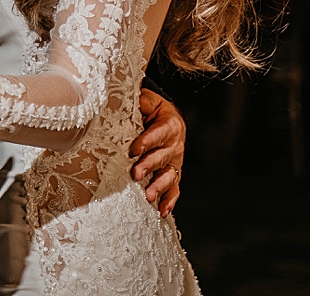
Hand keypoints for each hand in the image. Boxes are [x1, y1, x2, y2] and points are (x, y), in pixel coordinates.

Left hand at [130, 89, 185, 216]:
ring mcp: (175, 161)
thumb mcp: (148, 99)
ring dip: (159, 186)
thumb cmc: (151, 109)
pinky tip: (162, 211)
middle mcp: (175, 144)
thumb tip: (136, 99)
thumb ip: (143, 100)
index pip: (159, 133)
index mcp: (170, 124)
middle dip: (149, 166)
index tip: (134, 149)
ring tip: (148, 195)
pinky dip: (169, 201)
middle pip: (163, 156)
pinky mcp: (173, 174)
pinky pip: (174, 189)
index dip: (147, 141)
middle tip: (135, 174)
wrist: (164, 117)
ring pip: (169, 175)